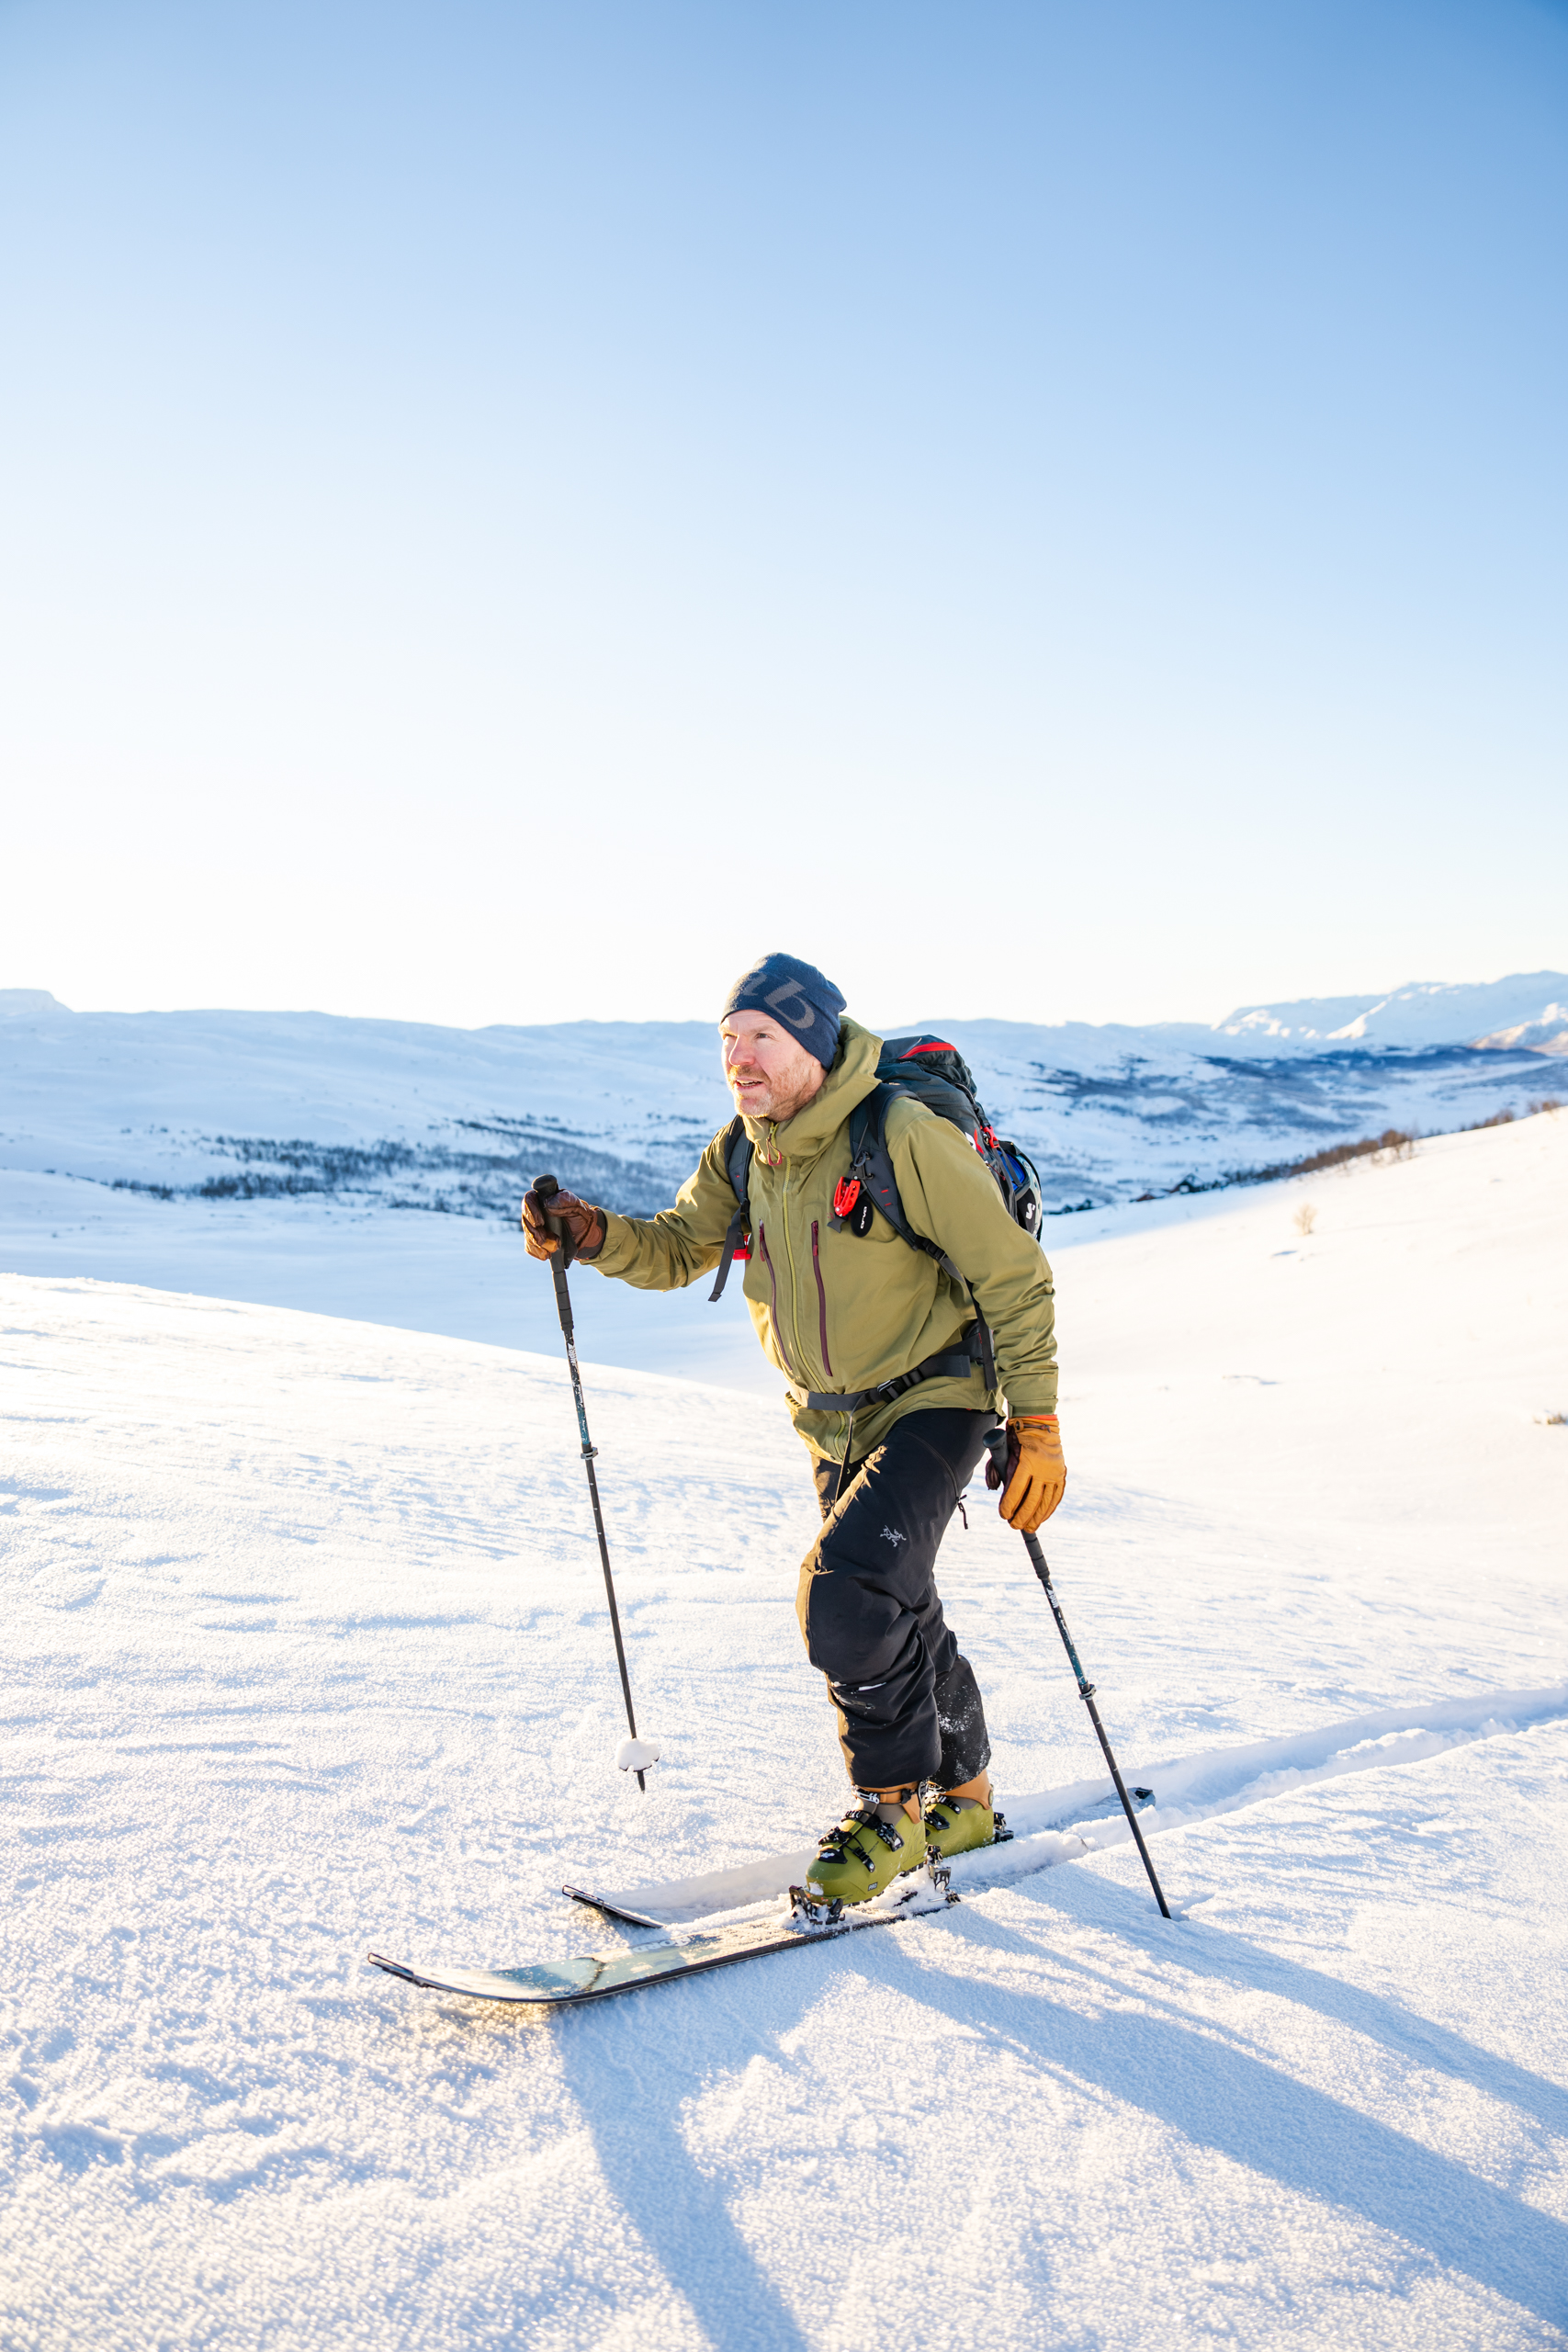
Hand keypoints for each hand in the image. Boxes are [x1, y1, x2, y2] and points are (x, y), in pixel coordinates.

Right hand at [521, 1185, 605, 1261]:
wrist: (584, 1234)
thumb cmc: (580, 1216)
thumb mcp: (576, 1206)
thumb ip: (564, 1200)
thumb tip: (547, 1203)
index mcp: (544, 1198)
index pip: (529, 1199)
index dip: (530, 1211)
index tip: (540, 1223)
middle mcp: (535, 1211)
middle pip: (526, 1220)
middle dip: (534, 1233)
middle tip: (543, 1239)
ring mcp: (534, 1226)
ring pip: (528, 1235)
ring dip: (539, 1244)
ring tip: (554, 1248)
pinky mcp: (535, 1240)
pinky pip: (530, 1246)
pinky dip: (537, 1252)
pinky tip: (546, 1255)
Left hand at [988, 1416, 1065, 1532]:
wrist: (1039, 1423)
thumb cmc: (1016, 1437)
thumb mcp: (1002, 1449)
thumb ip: (996, 1468)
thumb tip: (994, 1488)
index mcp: (1026, 1461)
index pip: (1016, 1490)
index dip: (1009, 1505)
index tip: (1003, 1515)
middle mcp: (1043, 1468)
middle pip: (1032, 1500)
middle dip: (1021, 1516)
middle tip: (1014, 1525)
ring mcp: (1054, 1472)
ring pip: (1045, 1502)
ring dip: (1036, 1518)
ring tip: (1028, 1527)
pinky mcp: (1061, 1474)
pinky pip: (1056, 1497)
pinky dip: (1049, 1510)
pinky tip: (1042, 1518)